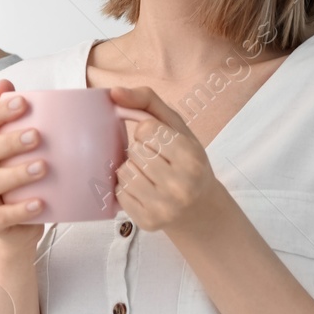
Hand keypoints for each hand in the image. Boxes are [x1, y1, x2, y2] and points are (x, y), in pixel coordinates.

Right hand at [0, 79, 47, 240]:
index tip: (23, 102)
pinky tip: (40, 203)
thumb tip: (5, 81)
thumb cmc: (13, 178)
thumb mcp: (10, 147)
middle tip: (37, 135)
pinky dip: (21, 210)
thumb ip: (6, 117)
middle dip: (9, 142)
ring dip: (17, 174)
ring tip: (43, 167)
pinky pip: (1, 216)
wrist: (13, 224)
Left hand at [110, 86, 228, 233]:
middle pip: (134, 151)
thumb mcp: (177, 127)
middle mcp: (180, 184)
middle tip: (159, 163)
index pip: (146, 129)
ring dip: (132, 169)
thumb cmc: (185, 161)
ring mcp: (164, 206)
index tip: (163, 144)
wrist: (199, 208)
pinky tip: (145, 191)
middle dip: (141, 152)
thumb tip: (114, 92)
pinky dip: (126, 188)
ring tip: (151, 176)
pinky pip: (119, 192)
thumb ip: (147, 100)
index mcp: (191, 157)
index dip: (149, 133)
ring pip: (124, 171)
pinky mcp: (147, 221)